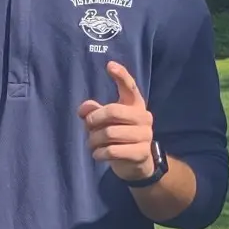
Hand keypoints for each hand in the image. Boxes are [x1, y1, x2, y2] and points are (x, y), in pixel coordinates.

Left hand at [76, 62, 156, 181]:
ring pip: (109, 133)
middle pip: (112, 111)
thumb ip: (93, 112)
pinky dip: (99, 153)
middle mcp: (143, 116)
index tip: (109, 65)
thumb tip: (83, 110)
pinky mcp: (141, 153)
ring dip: (94, 140)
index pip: (129, 87)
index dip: (121, 75)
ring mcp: (145, 135)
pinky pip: (112, 151)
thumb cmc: (119, 136)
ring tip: (92, 143)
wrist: (137, 163)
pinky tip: (98, 154)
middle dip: (94, 120)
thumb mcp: (105, 122)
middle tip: (87, 127)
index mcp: (135, 104)